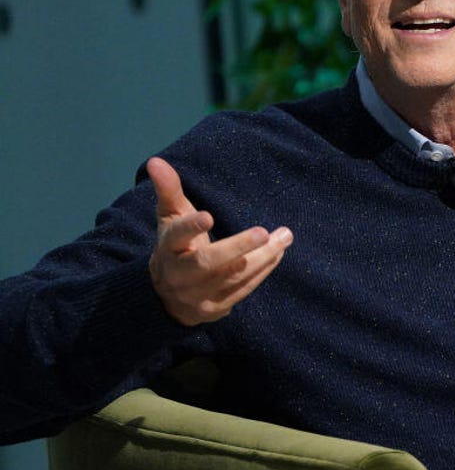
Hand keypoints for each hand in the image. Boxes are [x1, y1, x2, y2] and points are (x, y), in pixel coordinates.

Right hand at [146, 157, 292, 325]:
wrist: (166, 295)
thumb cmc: (176, 245)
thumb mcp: (170, 217)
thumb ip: (168, 190)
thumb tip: (156, 160)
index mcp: (167, 249)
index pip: (175, 237)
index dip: (190, 227)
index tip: (208, 216)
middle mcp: (179, 275)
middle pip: (206, 263)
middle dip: (236, 248)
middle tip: (263, 232)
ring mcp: (196, 295)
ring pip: (231, 277)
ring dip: (261, 258)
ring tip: (283, 237)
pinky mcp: (214, 308)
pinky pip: (241, 290)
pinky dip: (262, 272)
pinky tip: (278, 253)